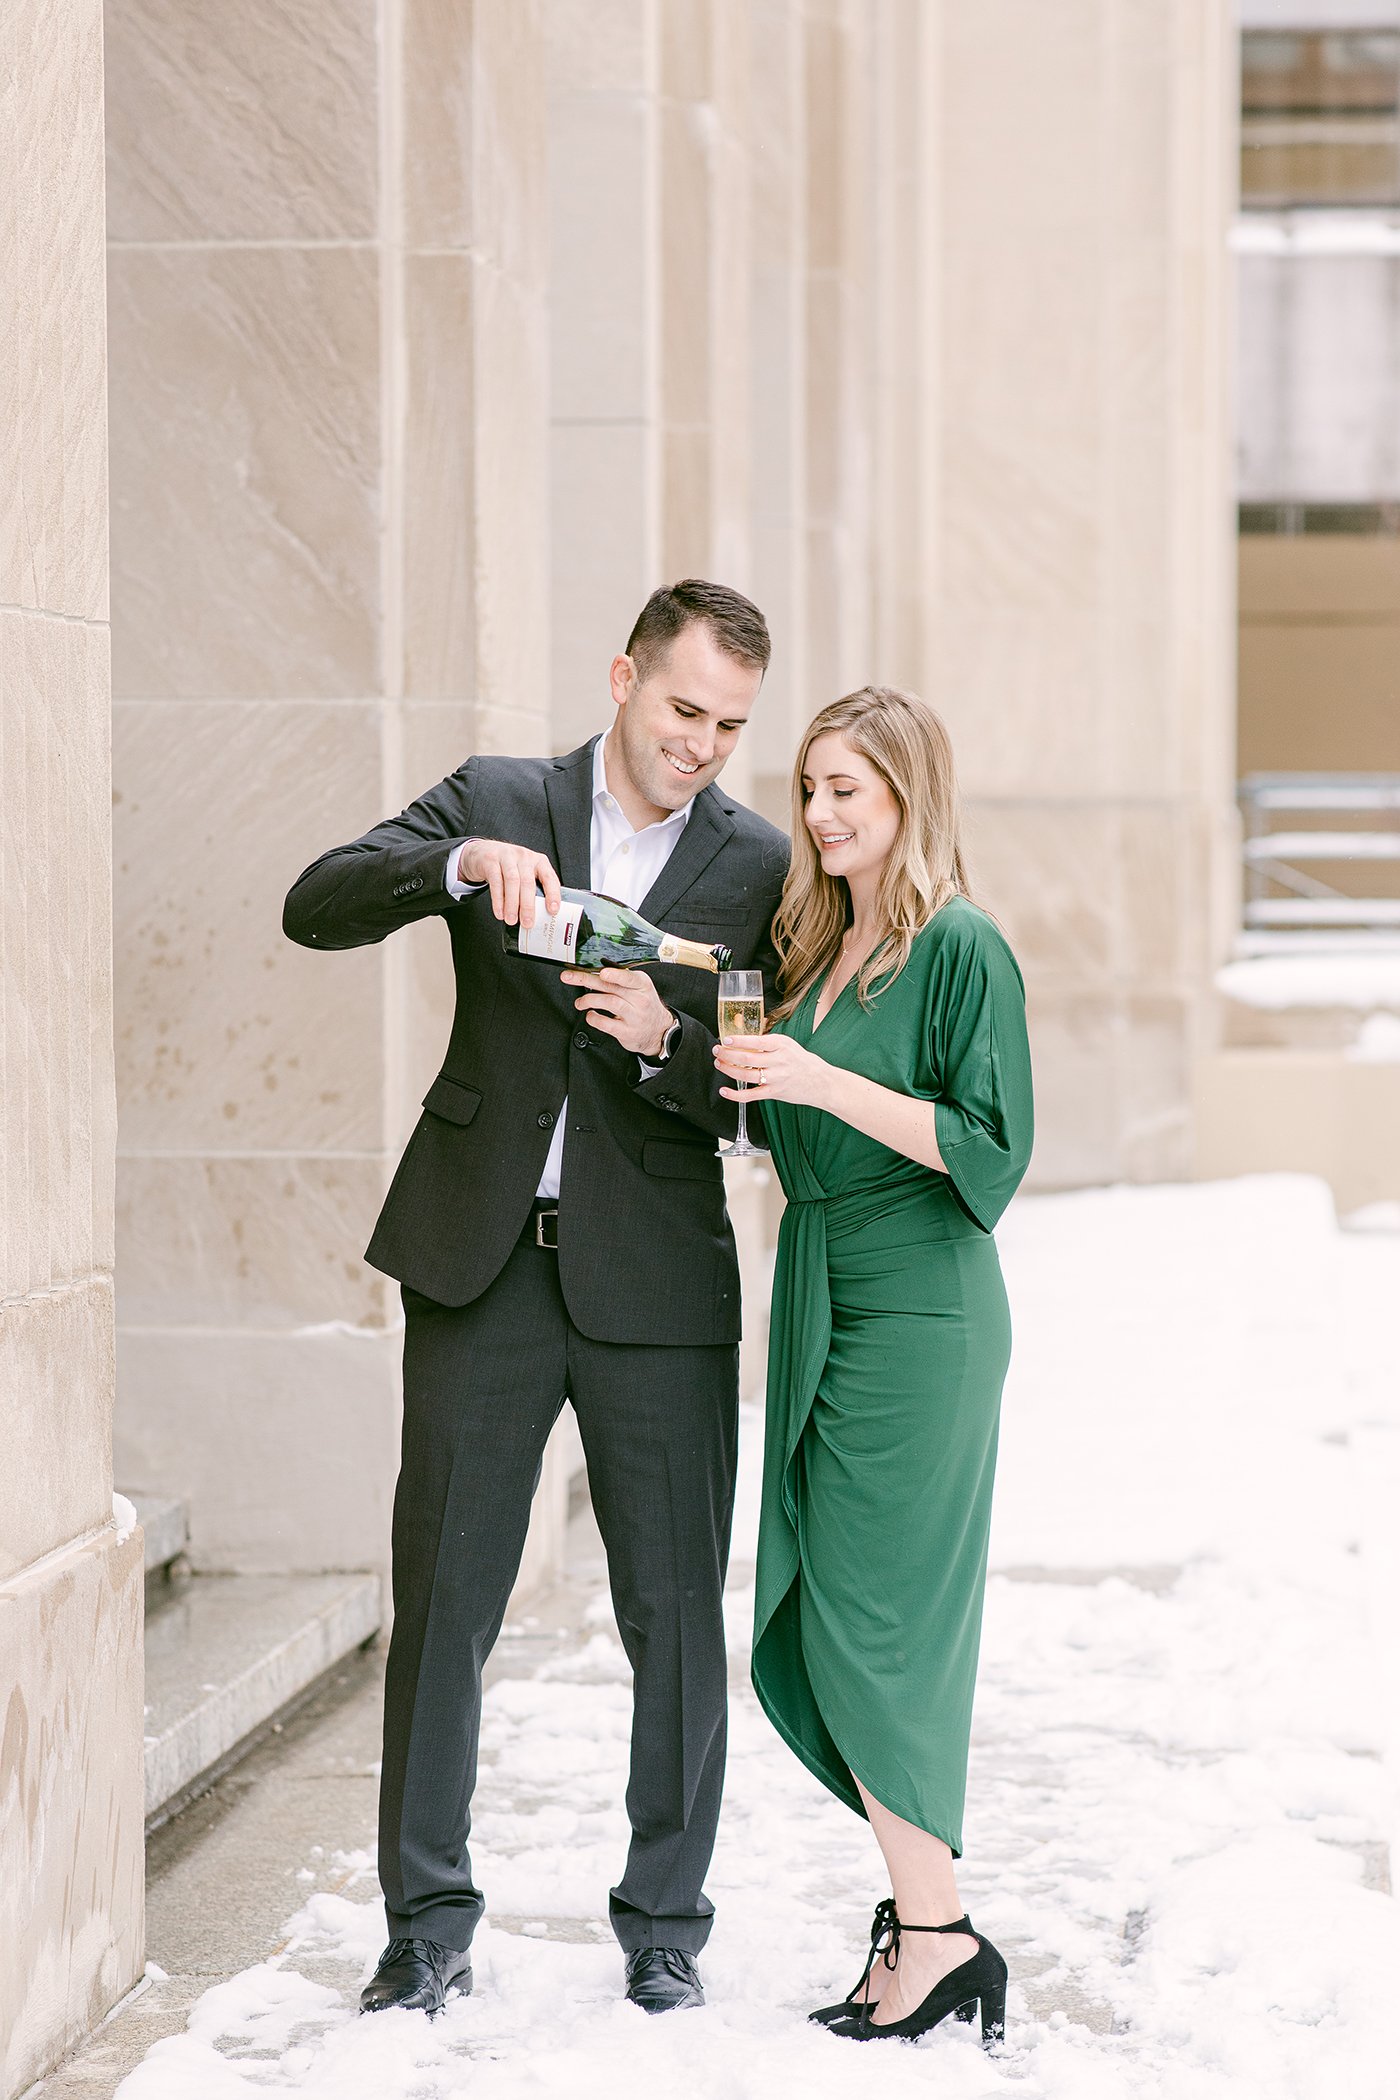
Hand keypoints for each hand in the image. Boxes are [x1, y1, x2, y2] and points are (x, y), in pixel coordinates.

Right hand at [459, 839, 561, 927]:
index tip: (552, 910)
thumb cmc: (509, 866)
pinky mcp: (491, 861)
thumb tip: (538, 914)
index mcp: (538, 861)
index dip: (552, 894)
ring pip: (512, 882)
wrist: (483, 851)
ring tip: (511, 920)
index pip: (549, 878)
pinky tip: (499, 912)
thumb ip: (532, 888)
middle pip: (528, 883)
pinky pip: (496, 882)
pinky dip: (498, 900)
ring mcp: (507, 857)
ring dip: (512, 904)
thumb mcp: (525, 872)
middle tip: (527, 923)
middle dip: (528, 906)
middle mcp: (524, 857)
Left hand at [561, 968, 674, 1057]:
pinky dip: (594, 1018)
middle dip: (586, 980)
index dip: (615, 975)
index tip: (602, 972)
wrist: (660, 1031)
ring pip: (608, 1003)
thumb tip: (594, 971)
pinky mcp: (627, 1032)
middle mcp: (639, 999)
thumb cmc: (644, 1006)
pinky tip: (590, 1015)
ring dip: (588, 1000)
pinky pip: (606, 1024)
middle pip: (611, 987)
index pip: (628, 977)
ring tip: (580, 1002)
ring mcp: (634, 1016)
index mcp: (642, 984)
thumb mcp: (640, 989)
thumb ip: (622, 980)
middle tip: (569, 977)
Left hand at [713, 1030, 832, 1108]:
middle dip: (727, 1054)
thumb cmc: (801, 1060)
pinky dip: (735, 1094)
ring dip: (728, 1069)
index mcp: (781, 1044)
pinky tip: (724, 1090)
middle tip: (717, 1051)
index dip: (737, 1041)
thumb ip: (767, 1037)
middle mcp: (778, 1061)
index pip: (755, 1041)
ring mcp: (776, 1078)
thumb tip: (748, 1023)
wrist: (820, 1082)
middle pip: (747, 1058)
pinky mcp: (774, 1093)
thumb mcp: (787, 1043)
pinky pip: (751, 1095)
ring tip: (718, 1063)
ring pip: (746, 1075)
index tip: (725, 1039)